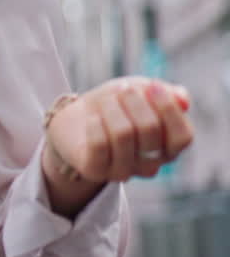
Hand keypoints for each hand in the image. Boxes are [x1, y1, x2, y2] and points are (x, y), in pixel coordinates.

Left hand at [45, 76, 193, 184]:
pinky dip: (95, 124)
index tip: (152, 85)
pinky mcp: (95, 170)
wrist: (75, 122)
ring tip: (105, 99)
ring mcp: (123, 171)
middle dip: (134, 100)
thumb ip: (167, 93)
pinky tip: (92, 117)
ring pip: (123, 134)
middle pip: (150, 129)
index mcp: (169, 148)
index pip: (182, 136)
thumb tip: (183, 99)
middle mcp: (150, 164)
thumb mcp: (142, 92)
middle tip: (122, 88)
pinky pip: (99, 145)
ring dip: (111, 107)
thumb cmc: (116, 106)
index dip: (169, 108)